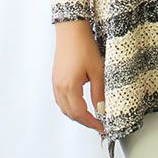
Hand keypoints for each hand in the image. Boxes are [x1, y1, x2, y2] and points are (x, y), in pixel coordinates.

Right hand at [52, 21, 106, 135]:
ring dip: (77, 115)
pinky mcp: (56, 78)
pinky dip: (70, 106)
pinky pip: (61, 100)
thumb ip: (99, 92)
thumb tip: (102, 109)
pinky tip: (80, 104)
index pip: (80, 114)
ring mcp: (55, 83)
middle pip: (71, 114)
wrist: (71, 30)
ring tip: (91, 116)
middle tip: (99, 124)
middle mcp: (59, 87)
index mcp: (69, 87)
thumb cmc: (84, 46)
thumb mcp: (97, 70)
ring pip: (64, 108)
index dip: (92, 123)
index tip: (102, 127)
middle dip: (85, 121)